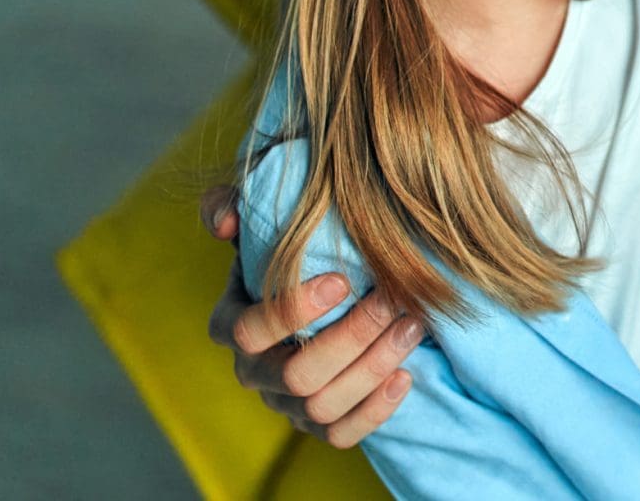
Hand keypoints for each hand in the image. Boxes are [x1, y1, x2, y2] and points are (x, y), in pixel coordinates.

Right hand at [201, 185, 419, 447]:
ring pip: (321, 408)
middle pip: (294, 375)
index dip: (292, 311)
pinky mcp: (319, 422)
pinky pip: (341, 435)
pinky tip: (406, 375)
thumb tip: (227, 222)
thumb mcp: (264, 215)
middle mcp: (253, 370)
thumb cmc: (296, 243)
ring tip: (412, 326)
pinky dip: (374, 411)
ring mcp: (285, 402)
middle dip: (349, 339)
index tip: (342, 280)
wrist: (336, 278)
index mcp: (231, 322)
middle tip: (392, 301)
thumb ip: (233, 204)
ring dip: (372, 368)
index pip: (246, 332)